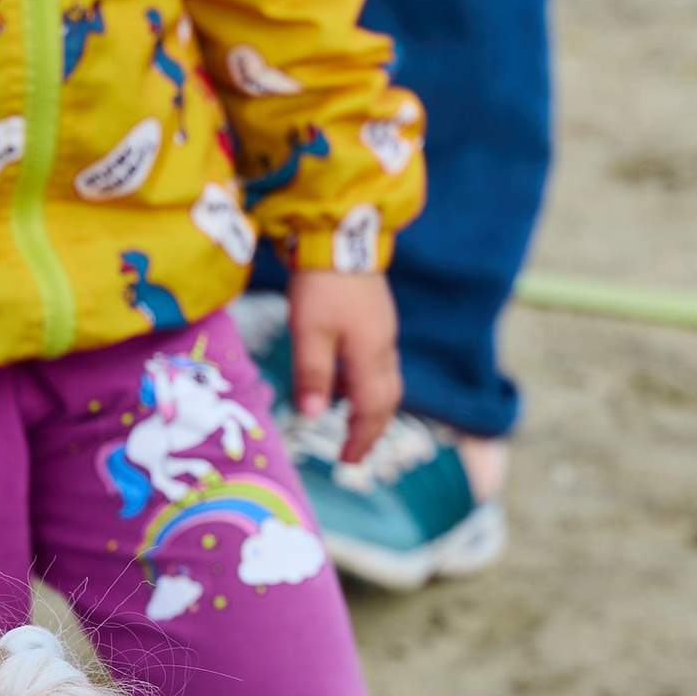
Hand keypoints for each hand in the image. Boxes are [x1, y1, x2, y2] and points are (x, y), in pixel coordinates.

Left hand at [289, 265, 400, 459]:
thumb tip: (314, 417)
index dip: (361, 438)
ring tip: (350, 425)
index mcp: (370, 355)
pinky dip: (365, 384)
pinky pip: (378, 363)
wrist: (342, 234)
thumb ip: (312, 374)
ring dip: (371, 408)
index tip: (348, 461)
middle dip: (372, 429)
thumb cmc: (322, 285)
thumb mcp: (309, 332)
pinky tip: (345, 383)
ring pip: (385, 381)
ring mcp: (383, 331)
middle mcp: (384, 347)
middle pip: (386, 400)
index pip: (372, 410)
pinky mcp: (376, 318)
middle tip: (354, 451)